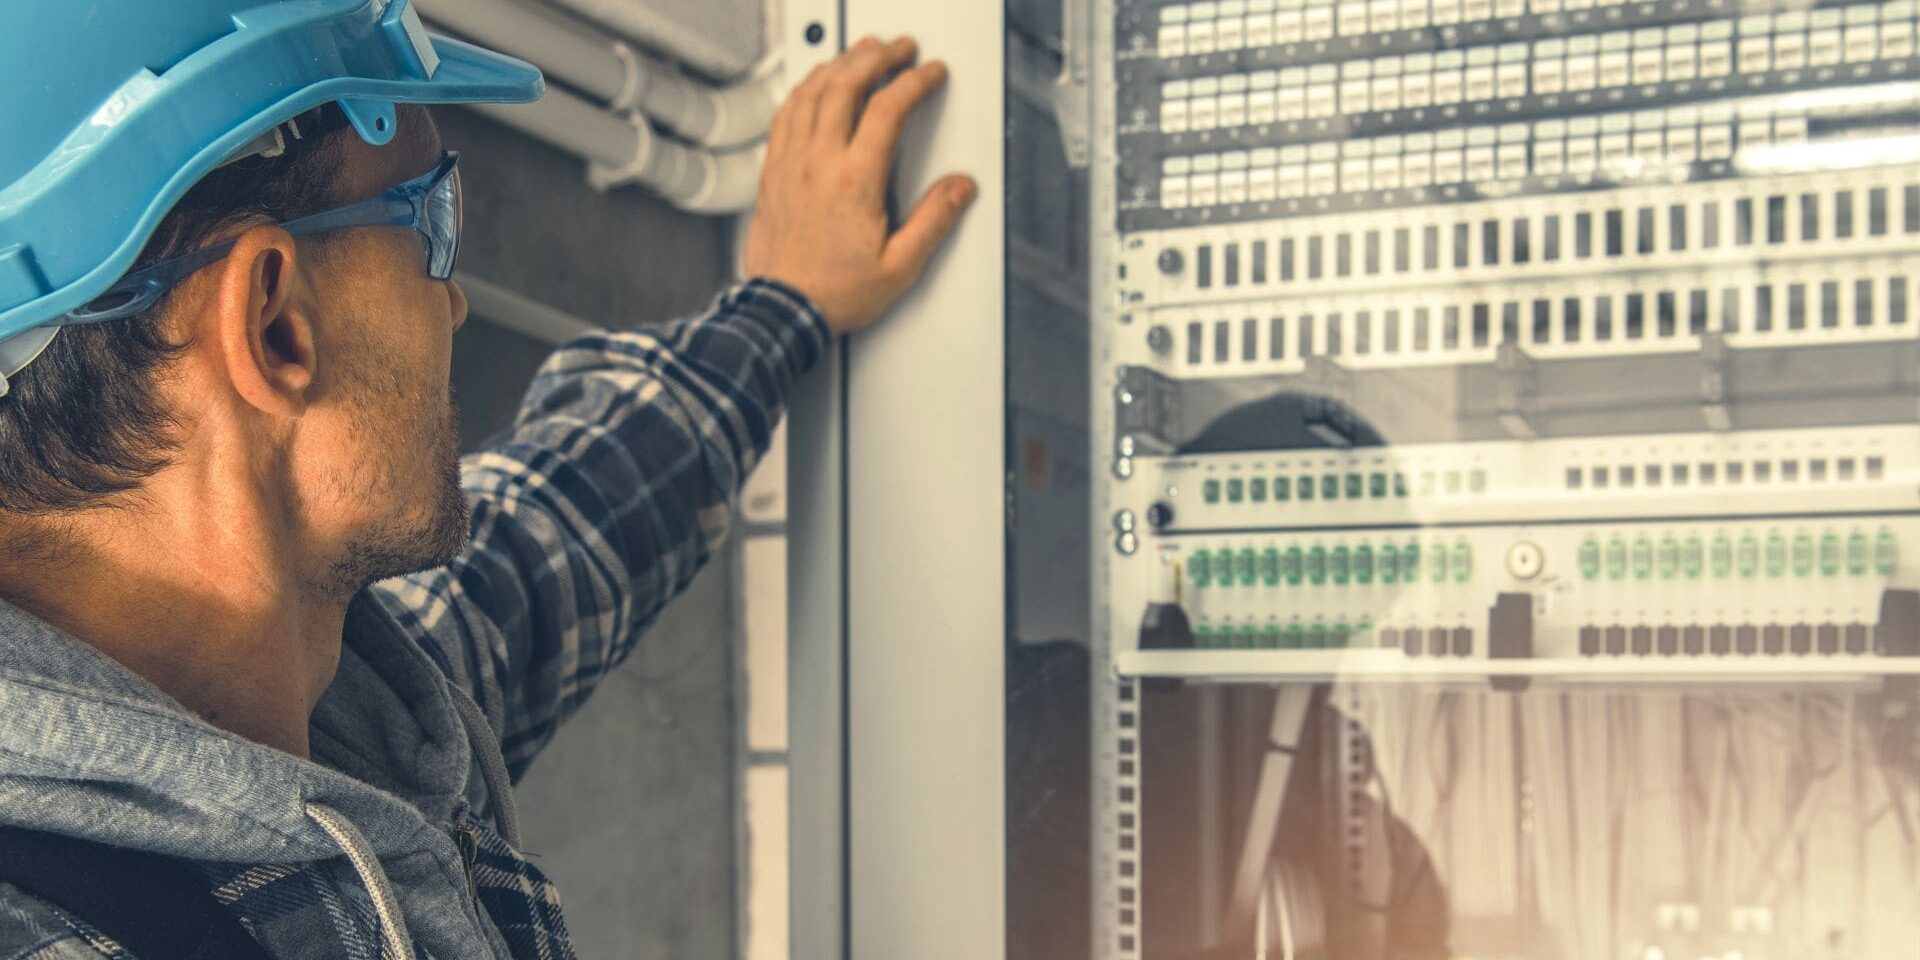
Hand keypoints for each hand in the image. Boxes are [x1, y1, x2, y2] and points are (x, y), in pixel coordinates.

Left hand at [744, 36, 977, 334]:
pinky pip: (785, 114)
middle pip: (845, 84)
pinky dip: (804, 88)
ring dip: (838, 64)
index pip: (888, 109)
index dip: (914, 81)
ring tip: (860, 53)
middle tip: (898, 49)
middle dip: (877, 57)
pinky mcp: (772, 172)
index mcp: (854, 181)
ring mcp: (790, 163)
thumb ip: (934, 222)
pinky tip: (815, 85)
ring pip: (811, 92)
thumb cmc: (834, 293)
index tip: (931, 73)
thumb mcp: (900, 267)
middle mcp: (818, 163)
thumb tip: (959, 188)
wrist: (783, 311)